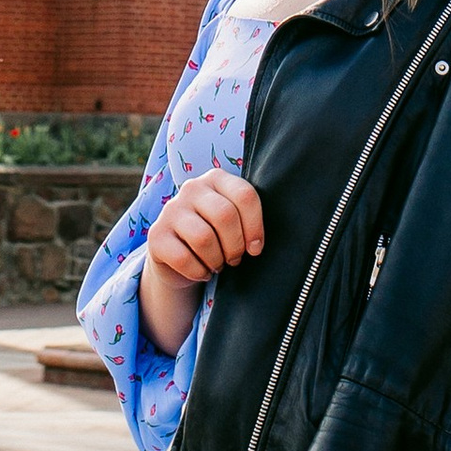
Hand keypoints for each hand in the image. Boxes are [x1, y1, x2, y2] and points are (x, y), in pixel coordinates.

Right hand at [138, 167, 263, 352]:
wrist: (179, 259)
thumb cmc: (219, 239)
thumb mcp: (236, 222)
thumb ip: (252, 214)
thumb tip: (294, 221)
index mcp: (217, 178)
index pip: (245, 196)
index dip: (255, 227)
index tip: (256, 249)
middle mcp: (191, 188)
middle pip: (225, 216)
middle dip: (235, 246)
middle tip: (235, 259)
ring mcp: (170, 210)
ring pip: (204, 238)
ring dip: (217, 260)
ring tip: (218, 264)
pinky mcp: (156, 235)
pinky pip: (184, 258)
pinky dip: (199, 272)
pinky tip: (201, 271)